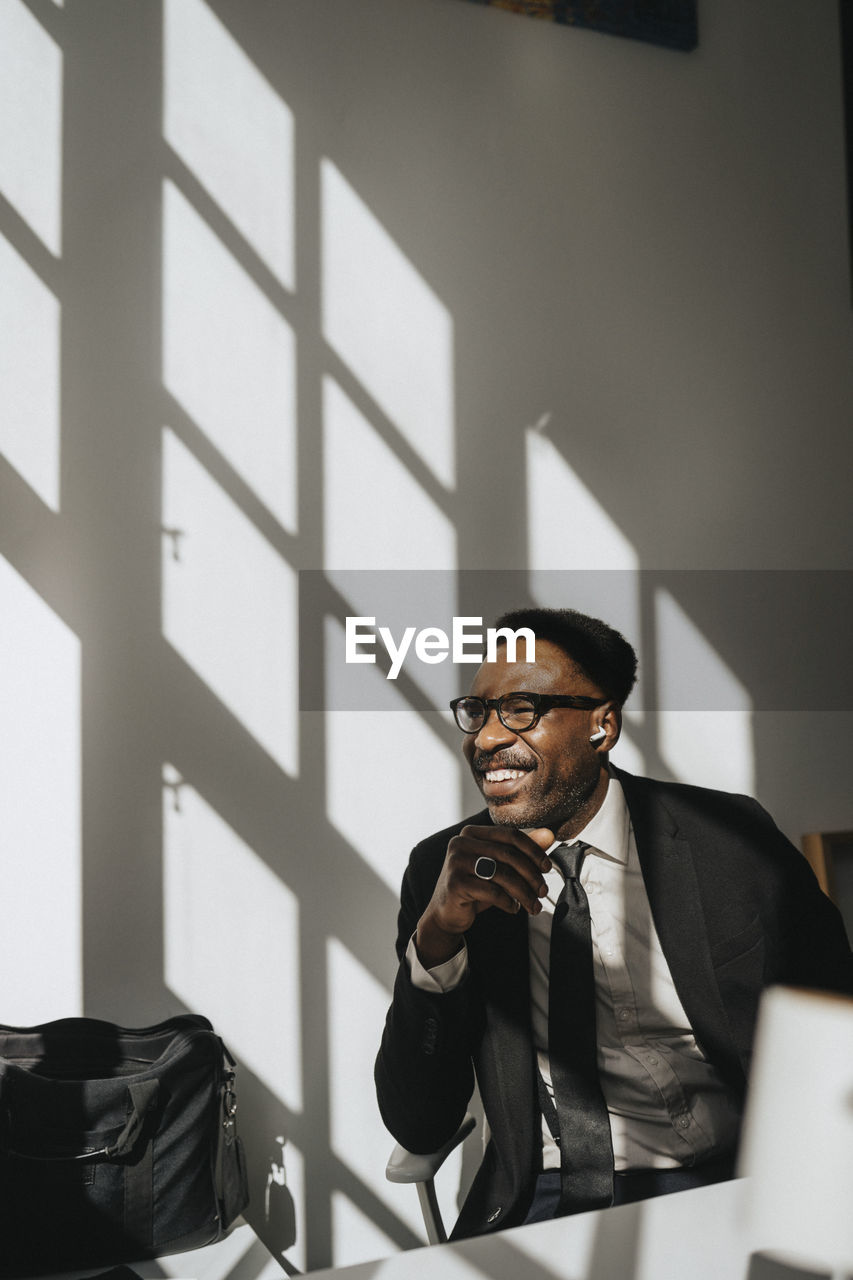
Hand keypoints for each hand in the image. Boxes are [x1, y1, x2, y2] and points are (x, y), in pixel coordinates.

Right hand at [415, 826, 553, 967]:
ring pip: (503, 874)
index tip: (547, 868)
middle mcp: (461, 842)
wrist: (447, 912)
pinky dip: (508, 902)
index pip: (511, 834)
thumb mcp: (499, 867)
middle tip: (543, 892)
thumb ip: (522, 850)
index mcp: (472, 832)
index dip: (534, 850)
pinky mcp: (456, 883)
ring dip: (524, 893)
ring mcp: (456, 862)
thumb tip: (549, 835)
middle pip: (509, 855)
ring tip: (533, 906)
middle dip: (531, 875)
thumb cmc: (476, 886)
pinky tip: (514, 908)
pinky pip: (492, 891)